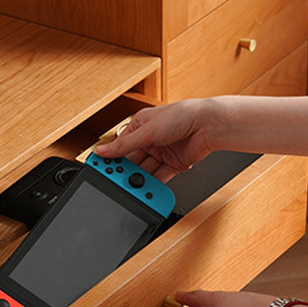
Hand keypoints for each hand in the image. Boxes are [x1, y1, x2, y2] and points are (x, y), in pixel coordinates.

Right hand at [93, 99, 220, 181]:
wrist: (208, 125)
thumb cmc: (181, 115)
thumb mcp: (146, 131)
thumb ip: (123, 145)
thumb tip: (102, 150)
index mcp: (140, 126)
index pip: (120, 145)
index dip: (110, 157)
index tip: (99, 168)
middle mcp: (151, 140)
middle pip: (132, 160)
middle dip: (124, 172)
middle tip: (115, 182)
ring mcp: (162, 153)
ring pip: (145, 170)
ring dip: (139, 180)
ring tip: (131, 189)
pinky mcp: (174, 164)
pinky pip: (160, 177)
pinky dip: (154, 185)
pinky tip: (146, 191)